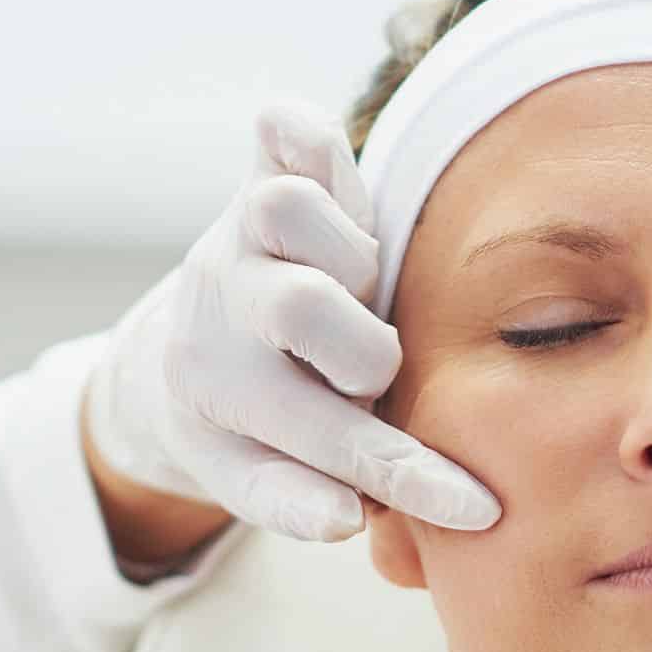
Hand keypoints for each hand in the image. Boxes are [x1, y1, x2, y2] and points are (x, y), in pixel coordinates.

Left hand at [85, 101, 498, 545]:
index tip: (478, 508)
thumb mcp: (249, 476)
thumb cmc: (244, 426)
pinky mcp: (260, 178)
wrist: (174, 355)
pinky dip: (310, 134)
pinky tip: (329, 160)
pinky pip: (284, 131)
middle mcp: (223, 302)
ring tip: (364, 284)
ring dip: (346, 247)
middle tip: (372, 375)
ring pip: (287, 208)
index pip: (327, 440)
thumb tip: (348, 520)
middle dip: (363, 354)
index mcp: (215, 389)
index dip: (411, 476)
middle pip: (302, 306)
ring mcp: (238, 233)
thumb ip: (295, 501)